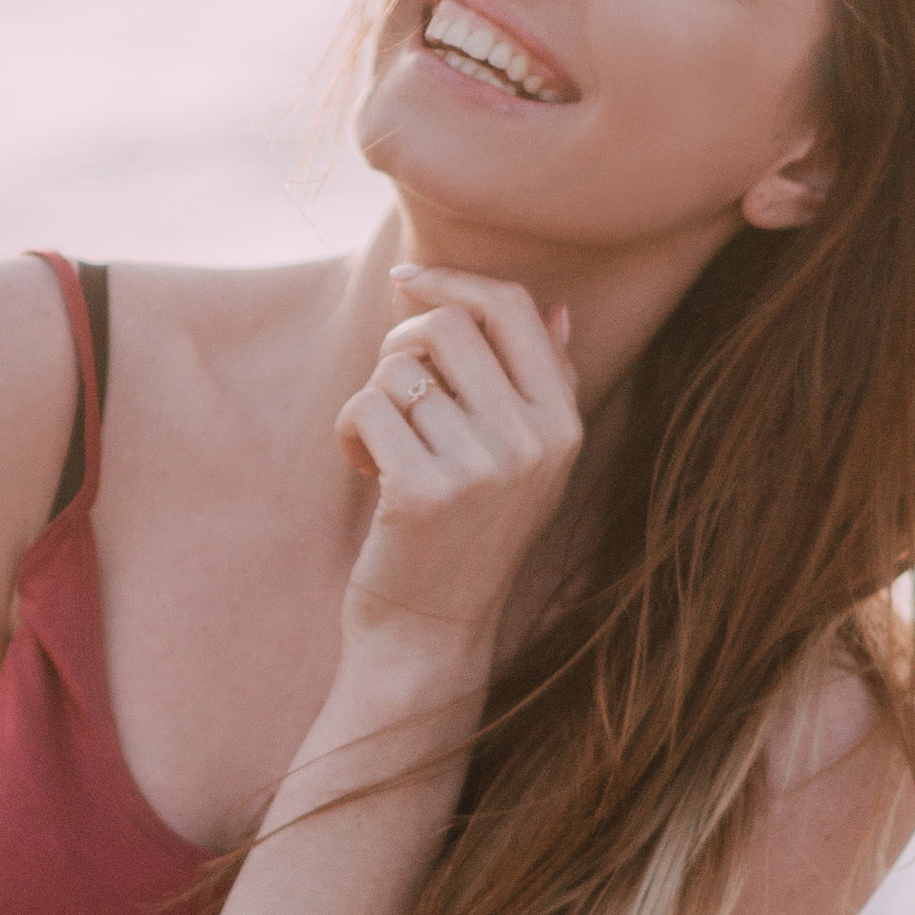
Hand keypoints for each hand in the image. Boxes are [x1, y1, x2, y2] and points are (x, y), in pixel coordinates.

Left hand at [334, 264, 581, 668]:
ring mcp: (480, 468)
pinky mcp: (422, 491)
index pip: (514, 308)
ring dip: (372, 399)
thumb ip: (545, 387)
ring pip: (399, 368)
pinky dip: (349, 431)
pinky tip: (363, 469)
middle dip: (401, 342)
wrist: (429, 635)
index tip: (407, 279)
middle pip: (448, 325)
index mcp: (564, 425)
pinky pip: (366, 407)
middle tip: (389, 389)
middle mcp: (532, 443)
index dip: (453, 279)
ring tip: (381, 447)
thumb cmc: (468, 538)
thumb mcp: (529, 468)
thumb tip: (558, 309)